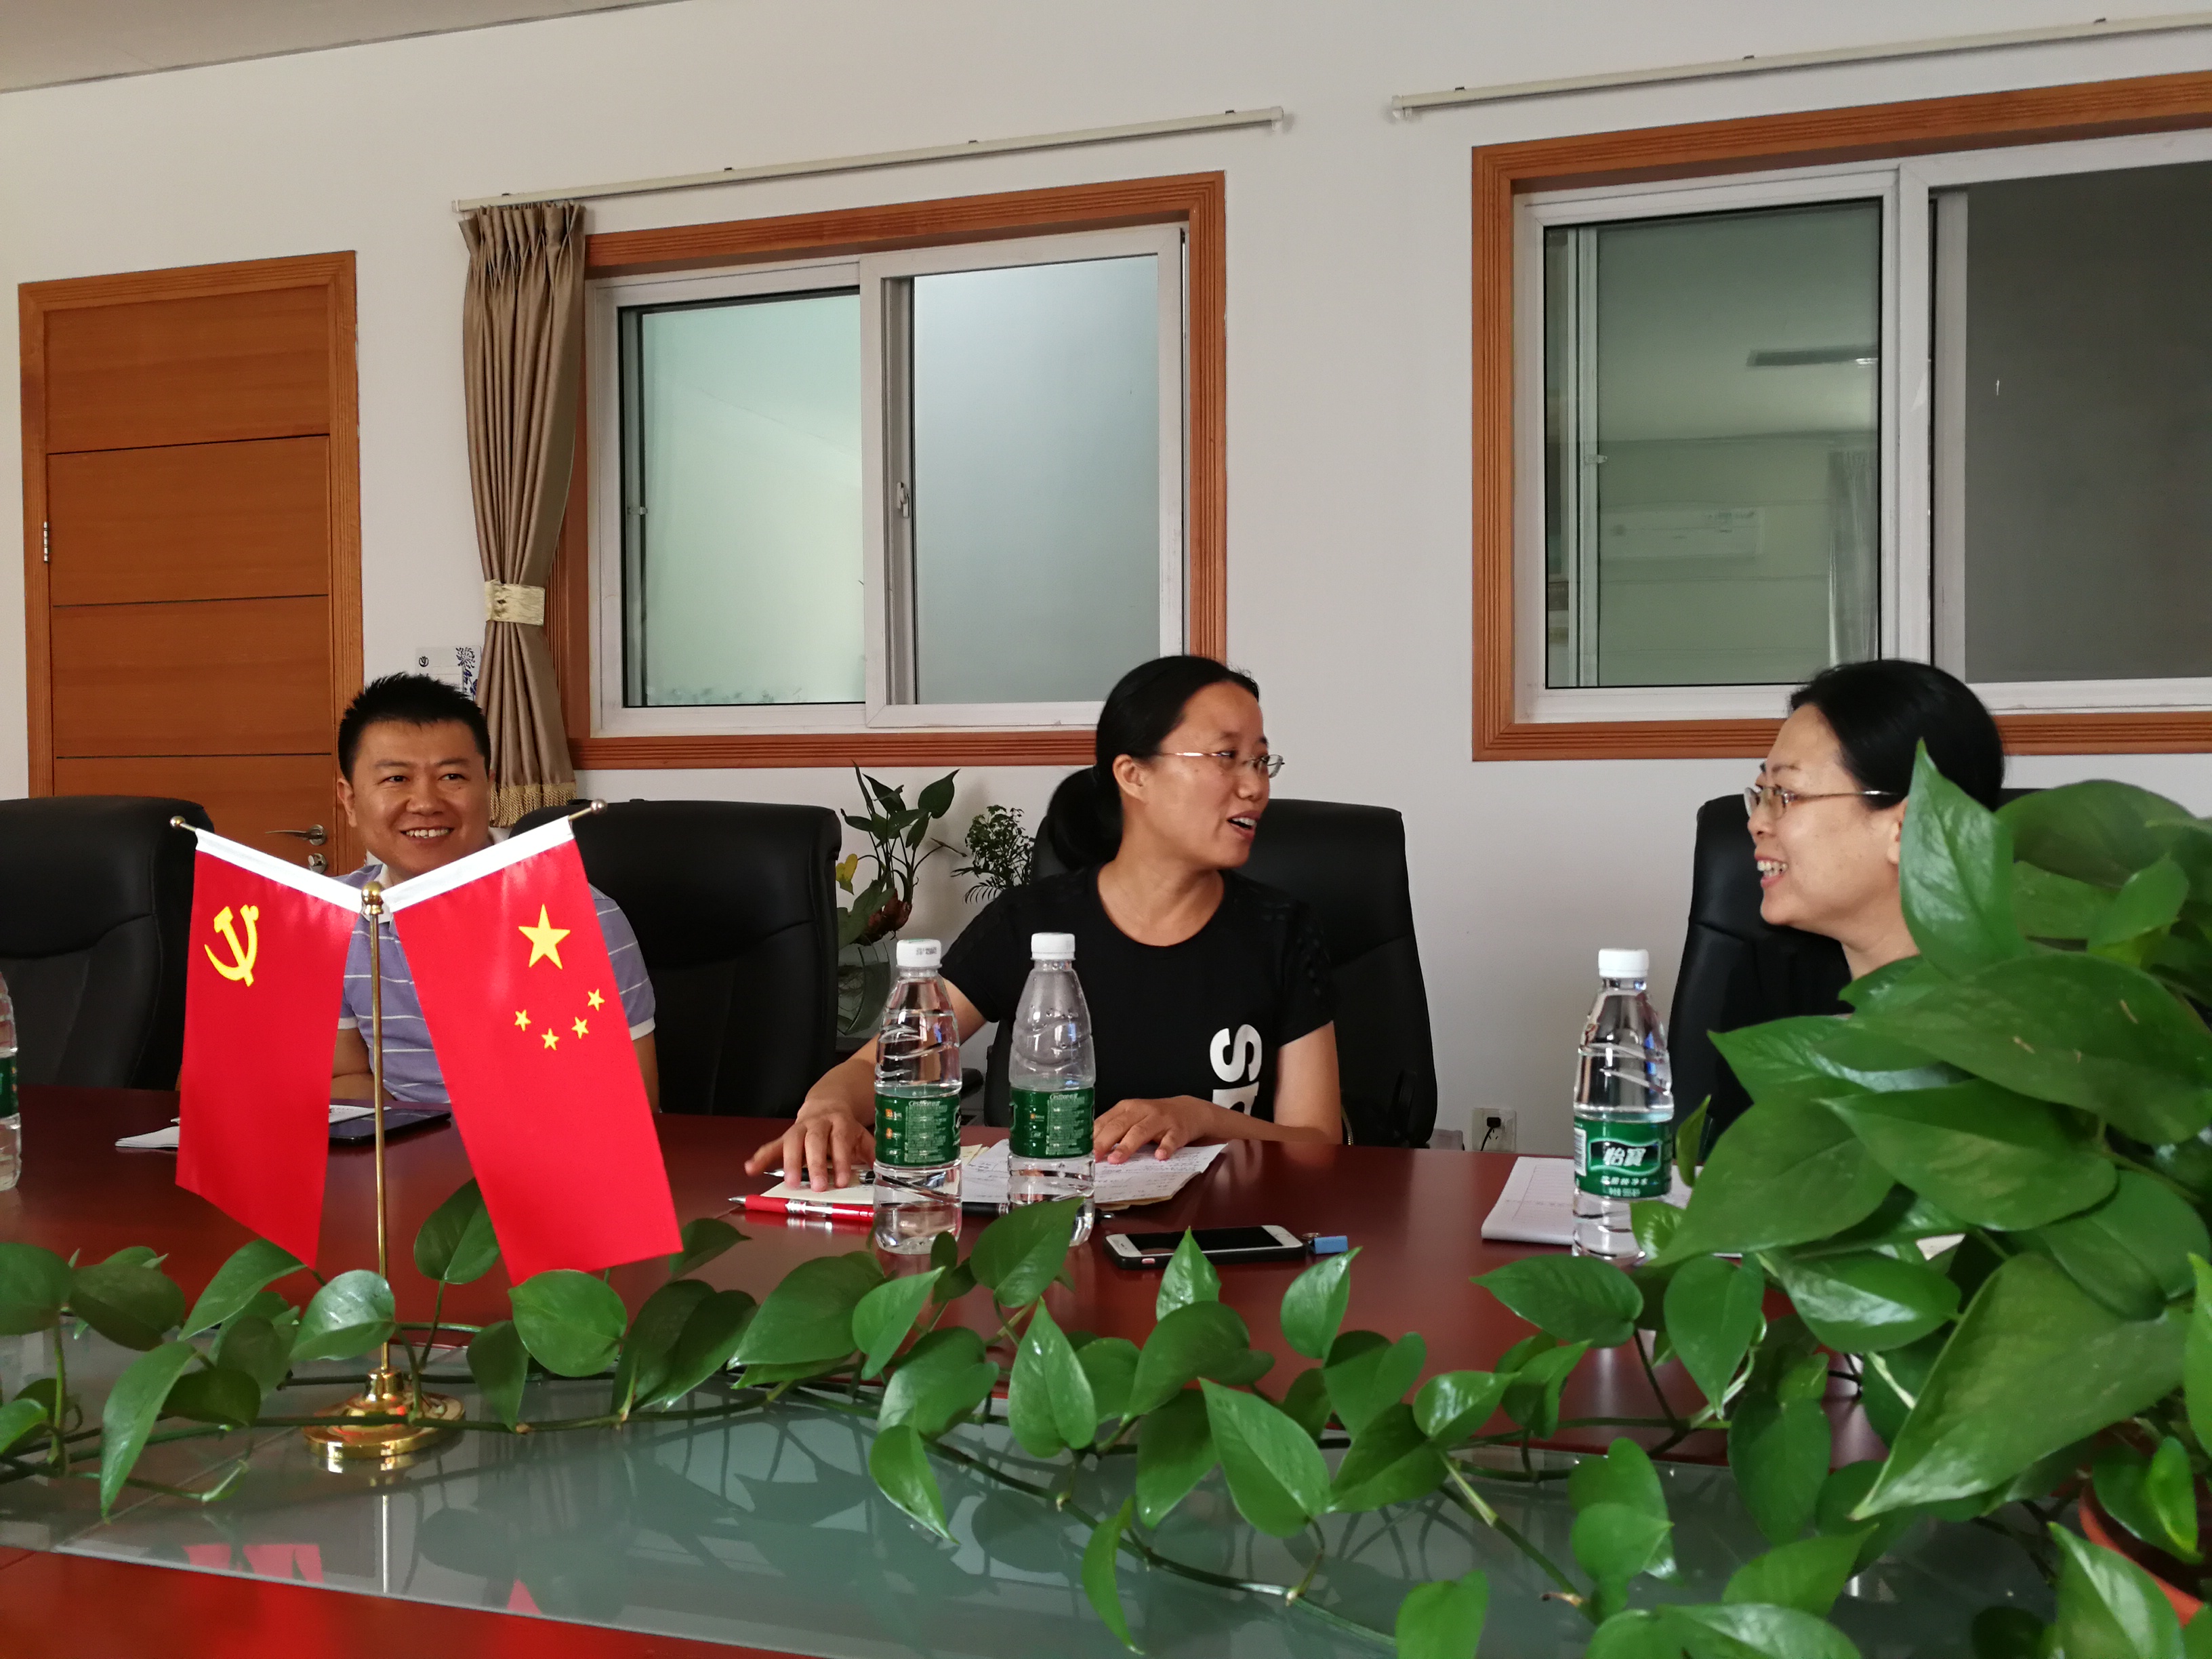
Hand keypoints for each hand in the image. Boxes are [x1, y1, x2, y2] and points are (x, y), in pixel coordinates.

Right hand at [743, 1100, 874, 1191]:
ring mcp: (800, 1128)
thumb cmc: (845, 1127)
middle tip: (818, 1186)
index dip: (842, 1160)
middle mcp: (818, 1123)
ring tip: (790, 1183)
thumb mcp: (862, 1136)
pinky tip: (750, 1169)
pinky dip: (761, 1157)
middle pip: (815, 1141)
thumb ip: (872, 1152)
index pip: (841, 1141)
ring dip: (790, 1162)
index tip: (843, 1181)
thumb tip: (884, 1172)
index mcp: (841, 1122)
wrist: (828, 1102)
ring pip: (792, 1141)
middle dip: (816, 1164)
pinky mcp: (785, 1135)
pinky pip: (771, 1145)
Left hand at [1092, 1096, 1214, 1162]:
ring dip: (1128, 1145)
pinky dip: (1165, 1147)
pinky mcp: (1178, 1129)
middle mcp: (1142, 1111)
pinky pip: (1171, 1139)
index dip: (1094, 1136)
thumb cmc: (1155, 1118)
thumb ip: (1115, 1130)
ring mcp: (1160, 1119)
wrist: (1189, 1111)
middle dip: (1105, 1141)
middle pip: (1120, 1125)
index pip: (1106, 1121)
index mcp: (1127, 1108)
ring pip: (1141, 1131)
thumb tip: (1091, 1150)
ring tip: (1117, 1159)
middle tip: (1095, 1157)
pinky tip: (1159, 1156)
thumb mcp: (1133, 1118)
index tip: (1083, 1151)